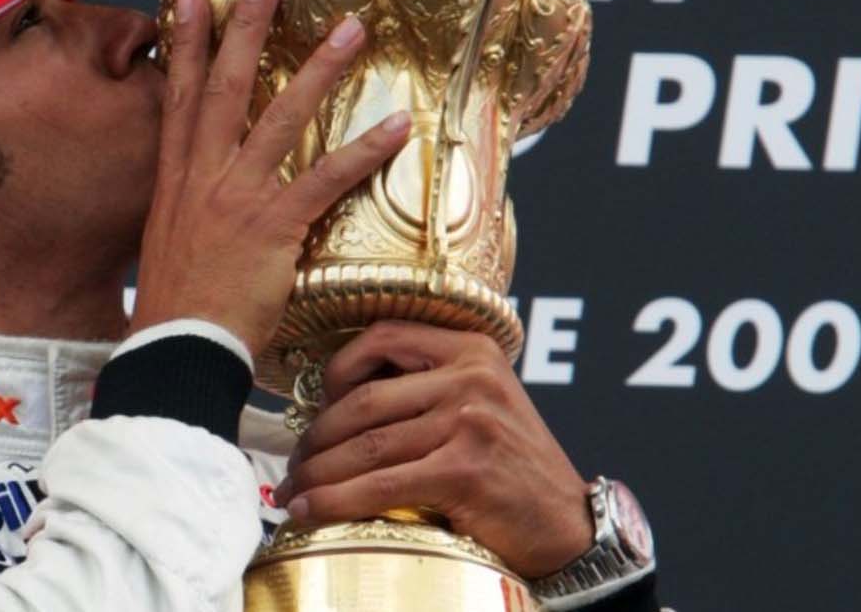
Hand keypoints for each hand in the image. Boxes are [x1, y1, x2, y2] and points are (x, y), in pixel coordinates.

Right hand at [131, 0, 411, 355]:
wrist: (177, 351)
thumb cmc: (177, 310)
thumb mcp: (168, 246)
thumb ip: (190, 211)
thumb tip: (203, 201)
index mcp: (176, 181)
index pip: (180, 98)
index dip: (186, 45)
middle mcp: (204, 178)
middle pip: (226, 86)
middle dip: (246, 27)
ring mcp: (239, 198)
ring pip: (281, 117)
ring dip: (319, 69)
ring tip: (350, 29)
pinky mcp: (274, 226)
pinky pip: (326, 178)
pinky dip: (364, 150)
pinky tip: (395, 125)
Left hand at [274, 320, 594, 577]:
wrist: (567, 525)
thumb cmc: (515, 469)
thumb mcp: (483, 404)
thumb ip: (429, 387)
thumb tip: (340, 402)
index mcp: (473, 349)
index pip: (384, 336)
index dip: (337, 370)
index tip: (316, 406)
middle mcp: (472, 376)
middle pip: (365, 399)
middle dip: (315, 437)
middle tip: (294, 463)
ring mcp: (469, 421)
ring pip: (366, 445)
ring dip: (317, 473)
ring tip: (293, 491)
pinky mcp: (465, 470)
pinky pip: (380, 485)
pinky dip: (336, 501)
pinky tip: (310, 511)